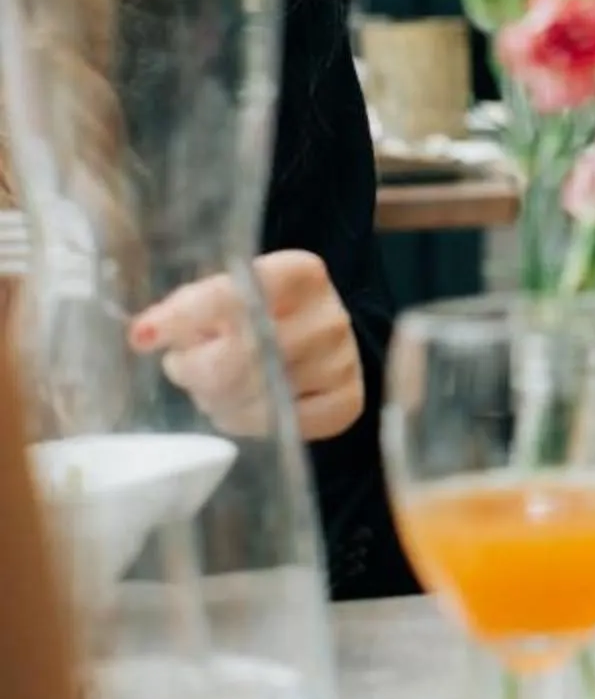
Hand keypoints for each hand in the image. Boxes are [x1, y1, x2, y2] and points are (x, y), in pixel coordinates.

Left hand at [130, 252, 363, 442]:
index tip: (143, 337)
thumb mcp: (225, 296)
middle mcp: (329, 315)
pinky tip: (247, 405)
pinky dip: (250, 422)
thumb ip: (186, 308)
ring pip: (253, 398)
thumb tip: (145, 334)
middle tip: (188, 367)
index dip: (185, 317)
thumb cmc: (259, 316)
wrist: (317, 341)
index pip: (235, 296)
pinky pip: (279, 425)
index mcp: (299, 274)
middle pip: (238, 358)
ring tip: (220, 387)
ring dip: (219, 400)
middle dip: (196, 371)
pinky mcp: (347, 402)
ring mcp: (343, 361)